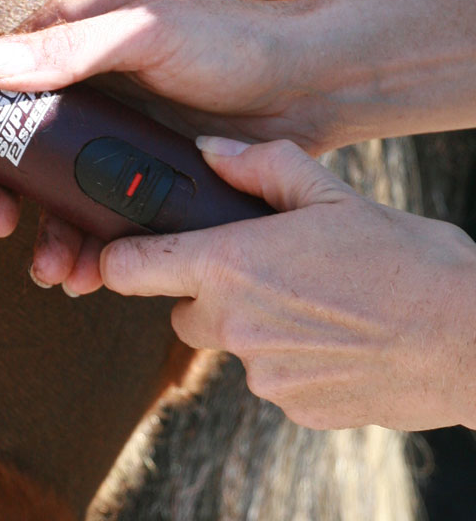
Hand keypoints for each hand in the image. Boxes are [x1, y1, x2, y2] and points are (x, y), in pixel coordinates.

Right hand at [0, 0, 327, 292]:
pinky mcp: (139, 176)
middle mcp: (79, 91)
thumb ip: (68, 50)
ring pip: (55, 195)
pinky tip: (89, 276)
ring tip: (54, 271)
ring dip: (46, 235)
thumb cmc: (228, 41)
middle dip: (1, 195)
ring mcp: (109, 138)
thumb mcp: (145, 33)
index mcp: (66, 43)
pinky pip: (98, 218)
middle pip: (14, 152)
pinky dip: (88, 250)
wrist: (308, 84)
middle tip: (0, 228)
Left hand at [100, 137, 475, 429]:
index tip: (125, 251)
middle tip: (260, 269)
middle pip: (182, 310)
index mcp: (230, 265)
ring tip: (314, 301)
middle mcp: (233, 326)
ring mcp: (262, 375)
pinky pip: (271, 379)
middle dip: (205, 292)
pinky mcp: (293, 409)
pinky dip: (289, 360)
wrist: (471, 341)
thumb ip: (261, 167)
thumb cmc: (407, 260)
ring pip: (230, 345)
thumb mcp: (333, 195)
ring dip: (254, 326)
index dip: (120, 258)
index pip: (127, 268)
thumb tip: (209, 152)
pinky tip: (334, 337)